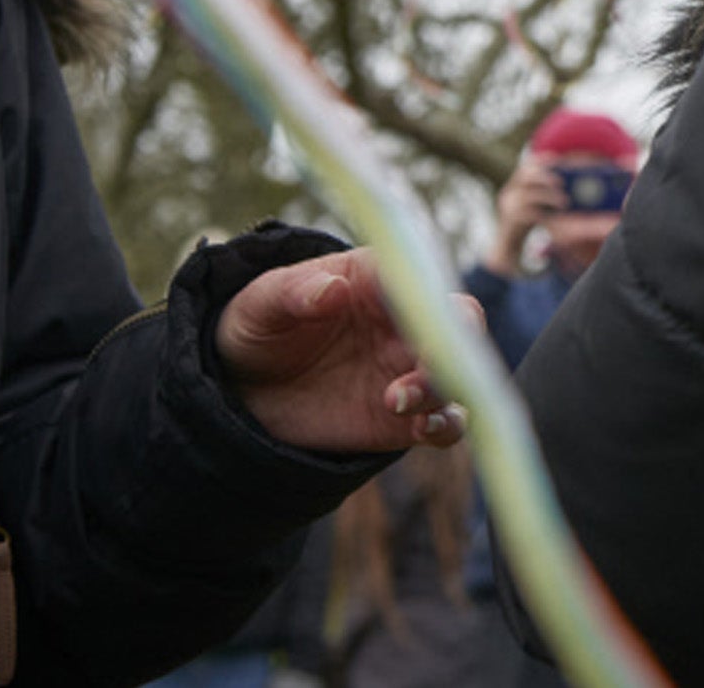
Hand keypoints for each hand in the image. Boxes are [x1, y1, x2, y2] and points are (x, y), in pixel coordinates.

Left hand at [217, 250, 470, 452]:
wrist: (245, 393)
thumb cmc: (256, 332)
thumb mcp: (258, 306)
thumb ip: (292, 293)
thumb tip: (332, 289)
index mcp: (377, 279)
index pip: (416, 275)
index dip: (424, 291)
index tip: (414, 311)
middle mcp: (406, 322)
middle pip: (458, 321)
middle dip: (454, 342)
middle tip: (422, 364)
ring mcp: (410, 369)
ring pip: (458, 372)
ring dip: (445, 385)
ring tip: (396, 401)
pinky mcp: (408, 416)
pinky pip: (447, 421)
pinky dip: (449, 425)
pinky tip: (424, 429)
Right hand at [486, 159, 562, 275]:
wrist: (507, 247)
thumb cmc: (526, 223)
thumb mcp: (537, 204)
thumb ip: (546, 193)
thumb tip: (570, 183)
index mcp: (515, 186)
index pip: (526, 167)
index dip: (541, 161)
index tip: (556, 158)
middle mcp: (509, 193)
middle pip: (524, 175)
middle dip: (545, 176)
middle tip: (562, 182)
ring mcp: (508, 207)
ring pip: (527, 194)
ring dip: (548, 196)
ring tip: (565, 202)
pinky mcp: (510, 222)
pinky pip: (525, 214)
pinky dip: (542, 213)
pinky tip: (554, 215)